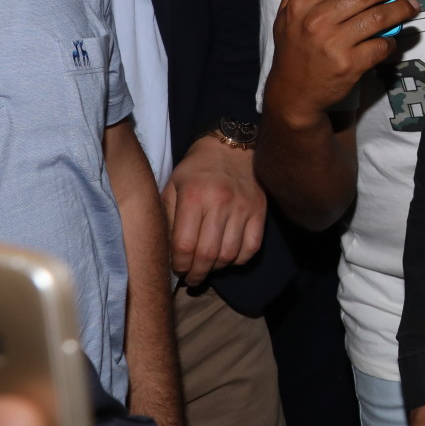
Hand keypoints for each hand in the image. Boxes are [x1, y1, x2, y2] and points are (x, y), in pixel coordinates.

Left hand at [163, 134, 267, 285]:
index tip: (176, 269)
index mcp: (193, 196)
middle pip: (207, 254)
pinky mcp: (260, 210)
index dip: (178, 264)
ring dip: (216, 269)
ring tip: (207, 269)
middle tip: (190, 278)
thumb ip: (166, 218)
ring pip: (229, 255)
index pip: (184, 245)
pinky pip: (251, 247)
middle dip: (196, 274)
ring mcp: (243, 207)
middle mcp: (220, 202)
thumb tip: (164, 253)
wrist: (230, 147)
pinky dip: (238, 260)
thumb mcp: (172, 186)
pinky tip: (228, 258)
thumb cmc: (195, 170)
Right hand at [262, 0, 417, 129]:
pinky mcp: (350, 65)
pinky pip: (381, 45)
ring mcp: (333, 44)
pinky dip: (391, 40)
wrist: (293, 95)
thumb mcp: (285, 15)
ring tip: (413, 5)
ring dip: (402, 9)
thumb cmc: (293, 50)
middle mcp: (316, 21)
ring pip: (378, 17)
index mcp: (301, 5)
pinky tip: (392, 37)